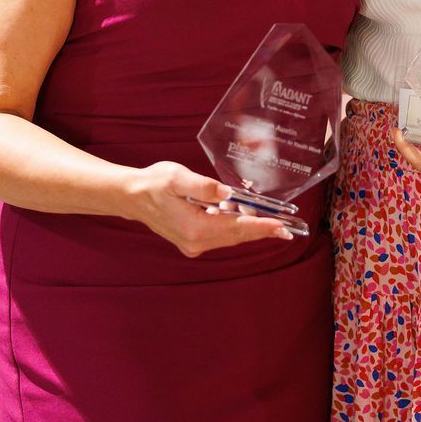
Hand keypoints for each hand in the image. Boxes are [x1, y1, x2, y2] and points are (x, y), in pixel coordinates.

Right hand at [123, 161, 294, 255]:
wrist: (132, 197)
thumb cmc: (153, 183)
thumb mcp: (177, 177)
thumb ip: (203, 186)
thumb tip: (226, 193)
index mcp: (194, 227)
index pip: (236, 227)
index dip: (261, 227)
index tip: (282, 227)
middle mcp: (196, 241)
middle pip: (237, 236)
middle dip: (262, 230)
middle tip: (288, 228)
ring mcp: (193, 244)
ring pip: (230, 237)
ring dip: (250, 229)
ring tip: (274, 223)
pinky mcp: (192, 241)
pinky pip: (221, 236)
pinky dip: (235, 227)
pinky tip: (246, 218)